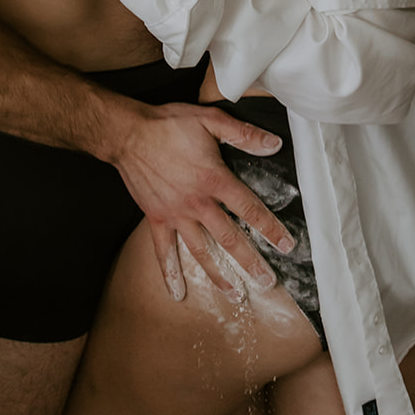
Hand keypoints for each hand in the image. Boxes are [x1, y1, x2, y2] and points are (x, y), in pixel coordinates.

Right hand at [112, 101, 294, 298]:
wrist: (128, 134)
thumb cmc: (168, 124)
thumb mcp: (209, 119)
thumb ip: (242, 133)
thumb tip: (273, 144)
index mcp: (214, 179)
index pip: (249, 208)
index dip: (270, 228)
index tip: (286, 246)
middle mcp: (197, 203)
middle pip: (229, 238)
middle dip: (250, 262)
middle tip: (267, 282)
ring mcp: (176, 214)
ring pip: (201, 250)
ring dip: (219, 274)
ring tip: (235, 295)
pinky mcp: (156, 218)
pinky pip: (163, 251)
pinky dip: (170, 272)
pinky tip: (177, 292)